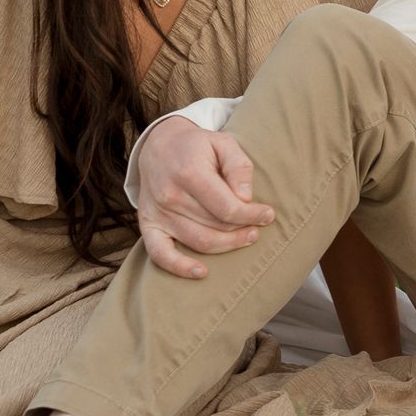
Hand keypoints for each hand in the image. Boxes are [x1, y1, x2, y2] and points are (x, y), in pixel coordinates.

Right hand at [131, 118, 274, 280]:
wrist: (157, 145)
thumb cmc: (196, 146)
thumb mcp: (223, 143)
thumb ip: (239, 167)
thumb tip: (246, 199)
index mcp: (190, 173)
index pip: (227, 208)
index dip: (251, 215)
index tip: (268, 215)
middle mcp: (170, 195)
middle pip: (215, 226)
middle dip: (242, 229)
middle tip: (257, 227)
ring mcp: (157, 212)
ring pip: (198, 241)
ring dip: (226, 245)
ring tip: (245, 238)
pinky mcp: (148, 224)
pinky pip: (160, 254)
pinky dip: (179, 267)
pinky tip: (201, 272)